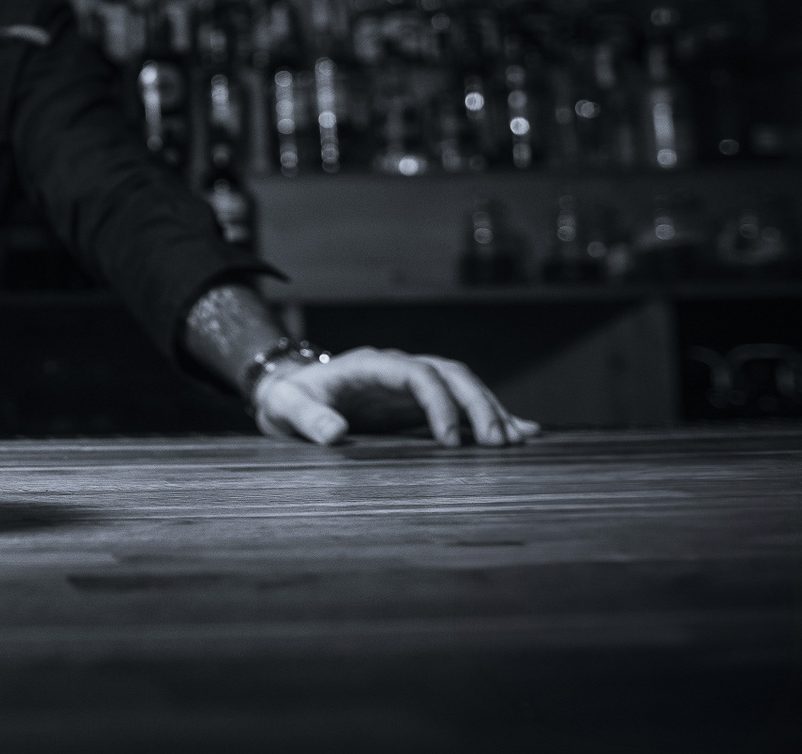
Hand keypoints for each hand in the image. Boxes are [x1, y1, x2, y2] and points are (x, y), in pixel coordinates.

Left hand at [253, 347, 540, 447]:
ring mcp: (412, 384)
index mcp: (370, 365)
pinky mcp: (419, 402)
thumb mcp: (287, 408)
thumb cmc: (289, 399)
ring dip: (490, 410)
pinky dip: (491, 415)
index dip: (438, 402)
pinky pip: (462, 403)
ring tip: (516, 442)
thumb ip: (308, 418)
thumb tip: (334, 434)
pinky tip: (524, 433)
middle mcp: (398, 369)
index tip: (450, 440)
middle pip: (450, 374)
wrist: (290, 393)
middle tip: (497, 444)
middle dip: (477, 405)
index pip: (416, 373)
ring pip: (463, 385)